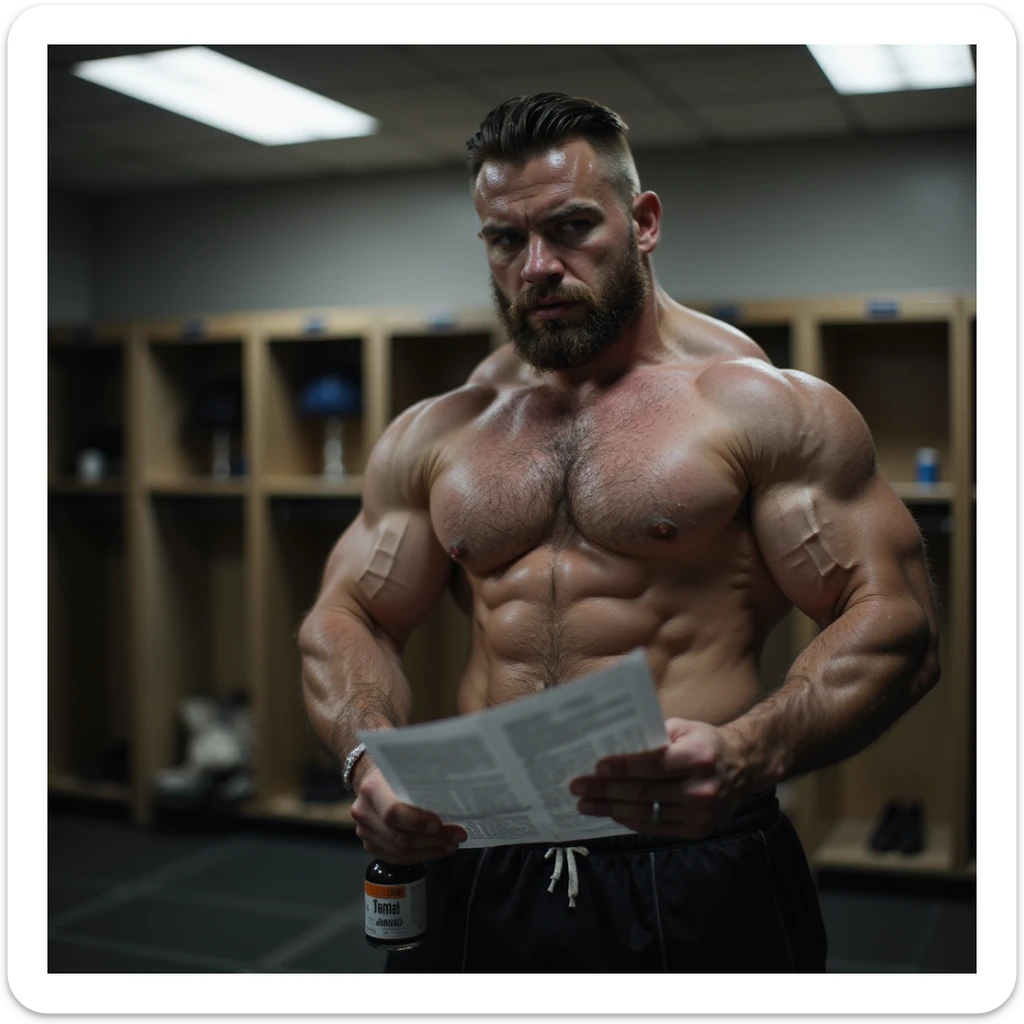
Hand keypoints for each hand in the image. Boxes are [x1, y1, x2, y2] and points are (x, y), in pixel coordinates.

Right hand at [350, 767, 466, 864]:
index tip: (440, 824)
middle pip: (398, 837)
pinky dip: (418, 856)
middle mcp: (364, 811)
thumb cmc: (396, 770)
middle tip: (457, 836)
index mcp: (373, 788)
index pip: (393, 812)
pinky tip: (436, 850)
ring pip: (399, 851)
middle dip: (432, 840)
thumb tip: (457, 792)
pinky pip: (395, 858)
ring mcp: (364, 830)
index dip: (417, 822)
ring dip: (429, 851)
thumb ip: (423, 779)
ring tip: (451, 844)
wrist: (374, 778)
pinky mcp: (369, 843)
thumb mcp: (406, 766)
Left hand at [569, 718, 748, 838]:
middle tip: (577, 787)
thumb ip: (653, 736)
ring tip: (584, 804)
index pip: (653, 764)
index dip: (624, 767)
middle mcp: (701, 788)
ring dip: (610, 809)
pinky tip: (609, 812)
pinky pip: (654, 827)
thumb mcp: (684, 728)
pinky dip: (629, 820)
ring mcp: (699, 814)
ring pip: (645, 813)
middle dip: (605, 789)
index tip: (597, 766)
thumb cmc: (705, 742)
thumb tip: (612, 744)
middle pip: (643, 792)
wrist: (744, 768)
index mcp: (698, 757)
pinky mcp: (696, 831)